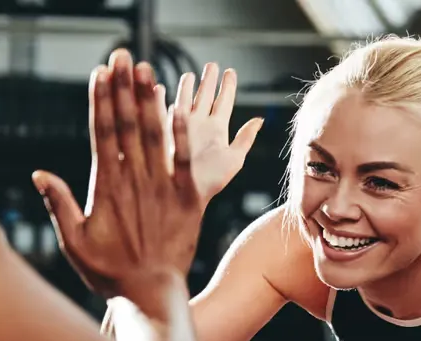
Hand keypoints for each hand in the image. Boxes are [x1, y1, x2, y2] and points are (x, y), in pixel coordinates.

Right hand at [33, 48, 203, 309]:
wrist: (150, 296)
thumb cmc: (108, 273)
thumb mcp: (74, 242)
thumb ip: (58, 205)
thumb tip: (39, 174)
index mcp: (106, 188)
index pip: (102, 134)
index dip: (100, 101)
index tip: (98, 74)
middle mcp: (134, 182)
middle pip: (127, 125)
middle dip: (123, 88)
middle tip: (121, 55)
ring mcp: (162, 189)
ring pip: (155, 135)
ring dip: (150, 100)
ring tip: (145, 70)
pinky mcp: (188, 199)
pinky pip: (185, 161)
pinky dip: (182, 135)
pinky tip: (179, 108)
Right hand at [162, 63, 262, 200]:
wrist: (185, 195)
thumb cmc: (210, 182)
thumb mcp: (233, 159)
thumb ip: (245, 138)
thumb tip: (260, 119)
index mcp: (216, 130)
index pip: (223, 102)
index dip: (227, 86)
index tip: (230, 71)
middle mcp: (198, 125)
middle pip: (204, 96)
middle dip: (208, 80)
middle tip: (212, 65)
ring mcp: (180, 127)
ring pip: (184, 99)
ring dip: (187, 86)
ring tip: (190, 74)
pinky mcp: (163, 131)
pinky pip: (162, 111)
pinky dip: (160, 99)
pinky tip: (160, 88)